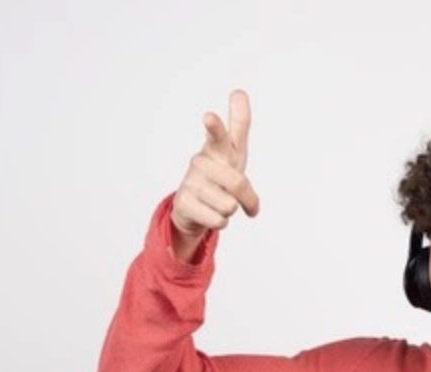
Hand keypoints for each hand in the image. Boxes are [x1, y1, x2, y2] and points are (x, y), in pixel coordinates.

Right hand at [169, 89, 260, 259]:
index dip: (215, 127)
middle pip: (238, 183)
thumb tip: (238, 91)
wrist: (195, 207)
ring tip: (219, 203)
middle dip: (247, 198)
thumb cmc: (220, 174)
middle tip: (245, 203)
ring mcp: (190, 181)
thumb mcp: (235, 152)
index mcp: (217, 148)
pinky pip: (219, 220)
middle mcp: (201, 161)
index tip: (209, 116)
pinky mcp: (183, 202)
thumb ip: (239, 123)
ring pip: (230, 205)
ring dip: (231, 210)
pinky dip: (220, 222)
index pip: (219, 134)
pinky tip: (209, 213)